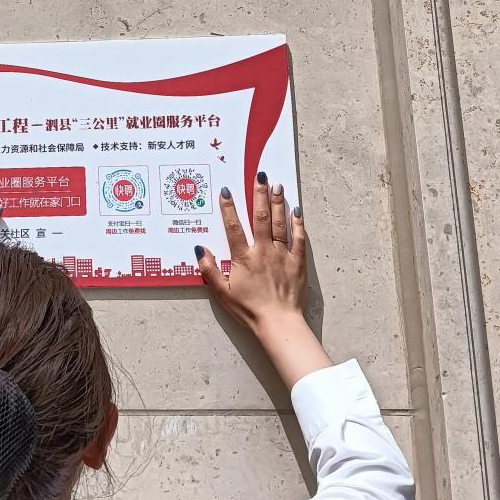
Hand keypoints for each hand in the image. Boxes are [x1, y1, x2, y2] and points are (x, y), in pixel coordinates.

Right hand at [196, 173, 330, 388]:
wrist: (279, 324)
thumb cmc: (249, 310)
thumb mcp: (222, 293)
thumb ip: (210, 270)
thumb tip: (200, 250)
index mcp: (243, 258)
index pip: (234, 227)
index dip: (229, 208)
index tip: (227, 191)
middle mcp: (263, 251)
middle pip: (260, 217)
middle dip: (259, 194)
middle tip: (260, 176)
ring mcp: (282, 255)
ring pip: (279, 223)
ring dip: (278, 202)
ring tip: (277, 185)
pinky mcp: (297, 262)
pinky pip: (299, 239)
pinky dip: (298, 223)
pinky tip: (296, 210)